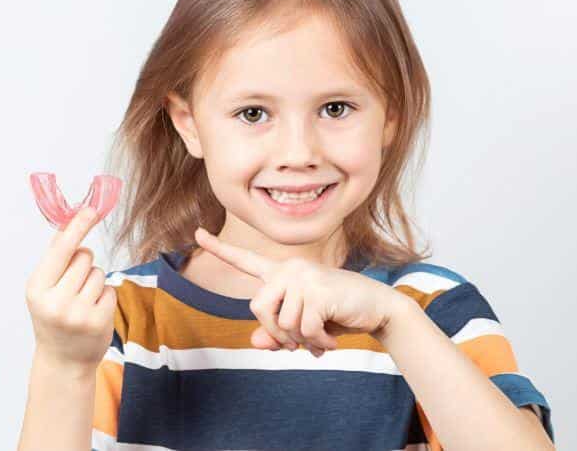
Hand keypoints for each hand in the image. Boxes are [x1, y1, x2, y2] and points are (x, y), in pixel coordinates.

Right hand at [25, 206, 117, 368]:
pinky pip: (110, 289)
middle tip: (74, 284)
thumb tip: (69, 221)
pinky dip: (104, 296)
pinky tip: (93, 311)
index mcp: (36, 288)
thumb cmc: (52, 316)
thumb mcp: (43, 289)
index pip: (61, 249)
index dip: (77, 227)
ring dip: (94, 281)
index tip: (91, 209)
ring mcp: (78, 313)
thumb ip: (55, 258)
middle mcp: (55, 301)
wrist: (62, 361)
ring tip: (82, 301)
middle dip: (83, 263)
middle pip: (84, 257)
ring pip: (98, 272)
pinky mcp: (98, 321)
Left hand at [194, 227, 405, 356]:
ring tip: (321, 338)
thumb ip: (277, 334)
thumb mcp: (304, 327)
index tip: (198, 232)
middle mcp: (290, 269)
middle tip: (298, 343)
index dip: (220, 249)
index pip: (245, 260)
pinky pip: (304, 329)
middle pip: (258, 308)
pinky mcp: (318, 291)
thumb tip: (256, 342)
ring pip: (283, 323)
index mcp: (282, 273)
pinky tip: (331, 341)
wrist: (378, 308)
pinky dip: (317, 343)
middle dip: (277, 333)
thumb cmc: (338, 315)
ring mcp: (304, 277)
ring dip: (302, 340)